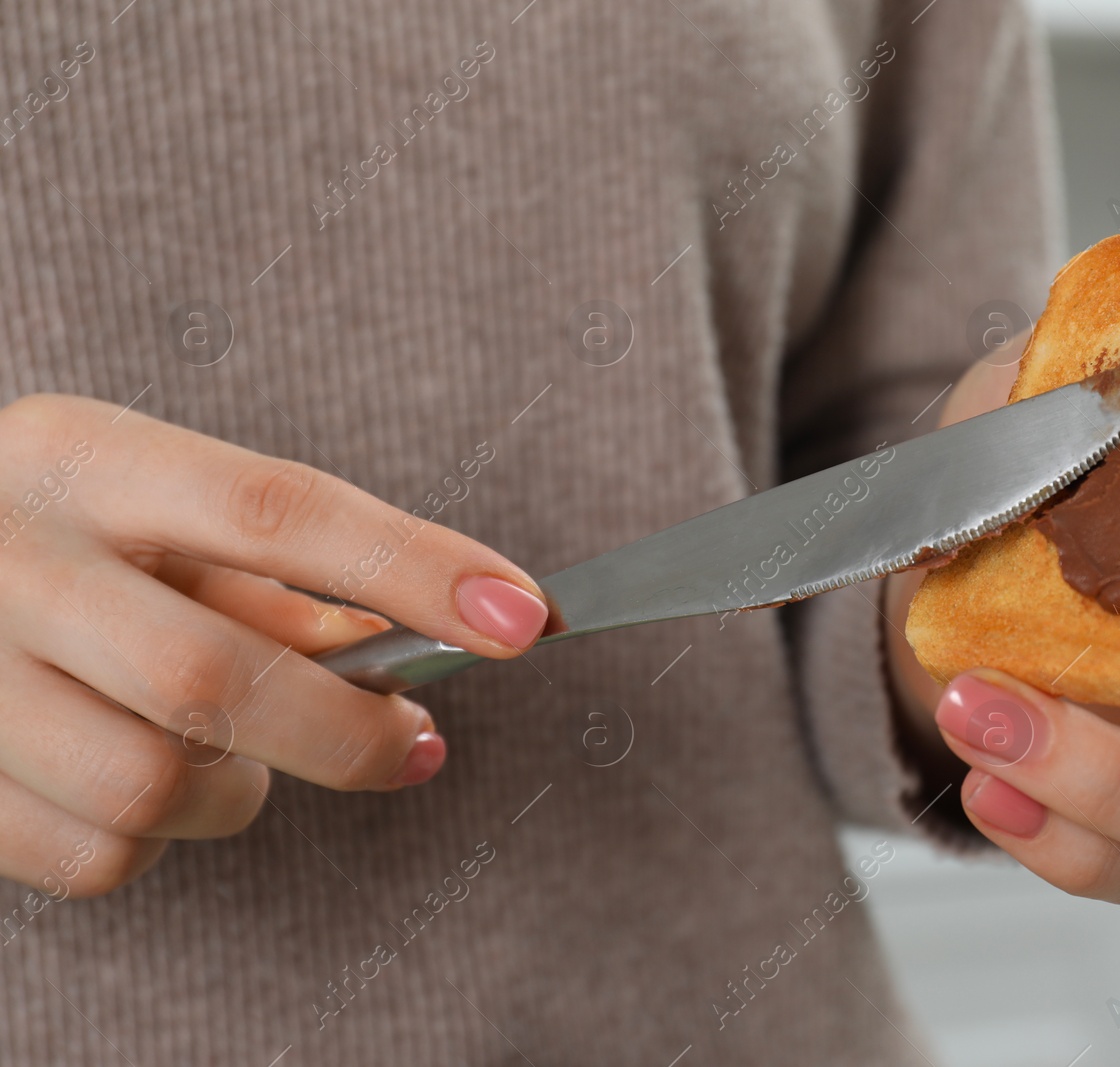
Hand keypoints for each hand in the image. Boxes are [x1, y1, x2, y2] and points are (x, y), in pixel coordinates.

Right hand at [0, 395, 548, 895]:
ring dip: (238, 789)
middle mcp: (5, 556)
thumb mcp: (148, 508)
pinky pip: (97, 857)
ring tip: (231, 751)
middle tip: (414, 745)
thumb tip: (395, 645)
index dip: (415, 566)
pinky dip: (155, 839)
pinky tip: (139, 783)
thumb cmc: (57, 538)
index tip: (525, 616)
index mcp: (83, 459)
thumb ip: (268, 572)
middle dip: (346, 731)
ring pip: (155, 786)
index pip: (278, 509)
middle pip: (212, 675)